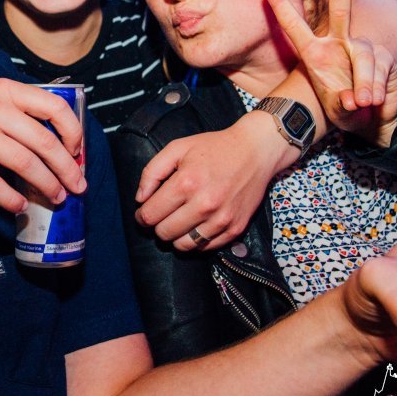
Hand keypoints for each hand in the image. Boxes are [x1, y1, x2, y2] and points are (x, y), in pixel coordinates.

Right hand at [0, 80, 85, 213]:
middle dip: (67, 169)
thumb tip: (57, 141)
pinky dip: (10, 199)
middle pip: (44, 142)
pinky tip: (19, 206)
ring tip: (55, 198)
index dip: (73, 132)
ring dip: (46, 185)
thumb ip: (20, 109)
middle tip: (76, 186)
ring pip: (24, 163)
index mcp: (6, 90)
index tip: (76, 152)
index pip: (54, 107)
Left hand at [133, 113, 289, 251]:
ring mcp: (221, 219)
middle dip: (157, 226)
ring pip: (184, 246)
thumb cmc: (214, 148)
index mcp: (186, 183)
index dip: (142, 216)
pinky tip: (196, 224)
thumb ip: (152, 172)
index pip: (150, 215)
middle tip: (163, 215)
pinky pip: (206, 247)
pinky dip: (196, 240)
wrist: (256, 151)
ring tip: (178, 221)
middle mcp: (204, 204)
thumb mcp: (177, 148)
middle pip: (164, 233)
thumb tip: (140, 199)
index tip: (144, 212)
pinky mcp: (235, 228)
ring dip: (176, 236)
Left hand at [264, 0, 396, 146]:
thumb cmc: (344, 111)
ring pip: (362, 56)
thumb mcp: (335, 109)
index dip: (281, 4)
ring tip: (362, 103)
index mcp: (315, 52)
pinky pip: (379, 67)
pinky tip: (374, 100)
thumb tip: (354, 100)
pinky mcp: (384, 56)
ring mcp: (361, 48)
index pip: (294, 24)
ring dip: (362, 82)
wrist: (370, 121)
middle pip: (341, 8)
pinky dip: (375, 87)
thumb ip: (342, 104)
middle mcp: (338, 44)